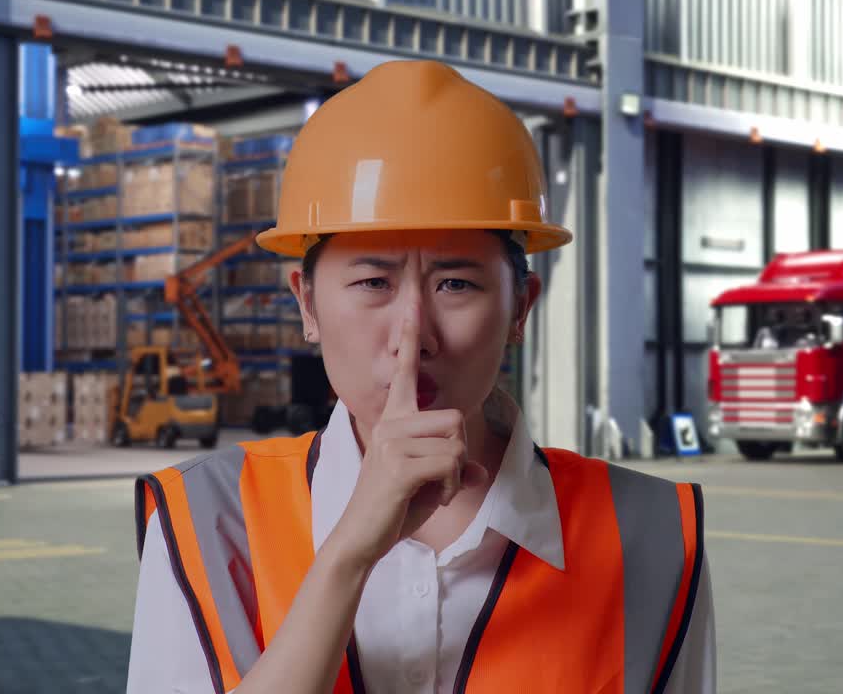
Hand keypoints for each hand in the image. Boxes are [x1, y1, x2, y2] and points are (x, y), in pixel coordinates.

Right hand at [323, 309, 487, 571]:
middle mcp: (391, 424)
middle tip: (441, 480)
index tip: (413, 304)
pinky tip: (435, 498)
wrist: (362, 538)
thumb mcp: (432, 485)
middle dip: (460, 453)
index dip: (409, 338)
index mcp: (394, 420)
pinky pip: (452, 463)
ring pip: (456, 442)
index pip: (405, 372)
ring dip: (456, 473)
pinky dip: (453, 486)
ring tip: (434, 490)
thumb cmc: (393, 510)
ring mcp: (392, 442)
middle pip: (455, 418)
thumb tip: (479, 470)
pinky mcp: (399, 464)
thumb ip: (455, 469)